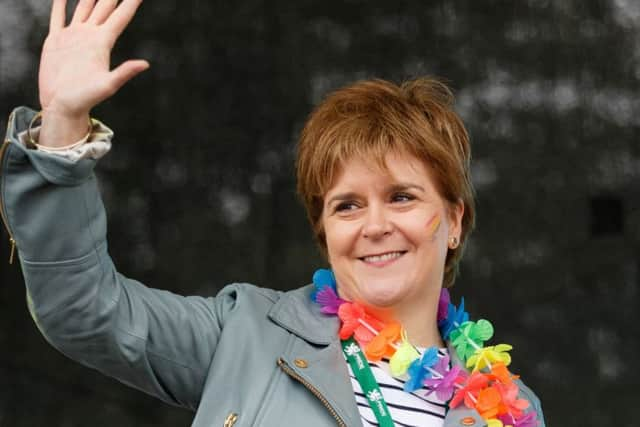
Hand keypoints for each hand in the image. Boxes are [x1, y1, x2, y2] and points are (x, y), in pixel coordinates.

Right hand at [38, 0, 148, 145]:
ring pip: (83, 7)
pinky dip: (60, 4)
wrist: (62, 105)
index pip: (121, 16)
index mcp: (103, 42)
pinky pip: (58, 17)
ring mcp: (73, 36)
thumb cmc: (86, 99)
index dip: (131, 2)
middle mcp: (90, 36)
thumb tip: (146, 64)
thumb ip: (124, 73)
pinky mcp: (56, 41)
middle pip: (104, 6)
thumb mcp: (107, 86)